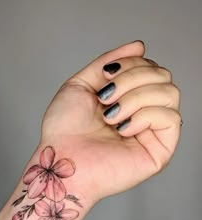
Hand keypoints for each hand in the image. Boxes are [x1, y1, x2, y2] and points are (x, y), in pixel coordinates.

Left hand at [40, 41, 180, 202]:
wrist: (60, 161)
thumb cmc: (65, 130)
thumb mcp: (81, 84)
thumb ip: (108, 63)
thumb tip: (140, 45)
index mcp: (128, 98)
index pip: (149, 66)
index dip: (131, 63)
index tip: (105, 77)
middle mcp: (143, 113)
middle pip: (163, 75)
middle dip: (132, 78)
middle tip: (106, 99)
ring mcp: (152, 132)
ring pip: (170, 92)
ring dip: (135, 97)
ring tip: (111, 116)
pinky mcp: (160, 150)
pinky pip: (171, 118)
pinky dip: (145, 116)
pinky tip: (123, 129)